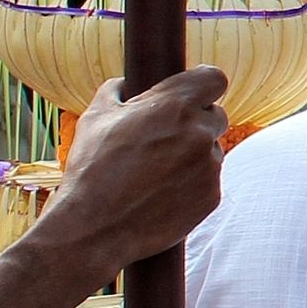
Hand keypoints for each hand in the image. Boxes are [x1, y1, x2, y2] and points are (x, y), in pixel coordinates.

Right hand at [32, 68, 232, 281]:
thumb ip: (116, 91)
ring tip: (156, 172)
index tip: (194, 94)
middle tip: (167, 138)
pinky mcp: (212, 196)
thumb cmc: (91, 170)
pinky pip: (209, 180)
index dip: (203, 85)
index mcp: (174, 106)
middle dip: (196, 122)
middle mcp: (198, 133)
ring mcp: (209, 166)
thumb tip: (124, 84)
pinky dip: (192, 183)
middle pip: (216, 115)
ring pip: (212, 149)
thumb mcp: (95, 118)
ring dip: (193, 155)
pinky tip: (162, 192)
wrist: (94, 229)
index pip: (214, 78)